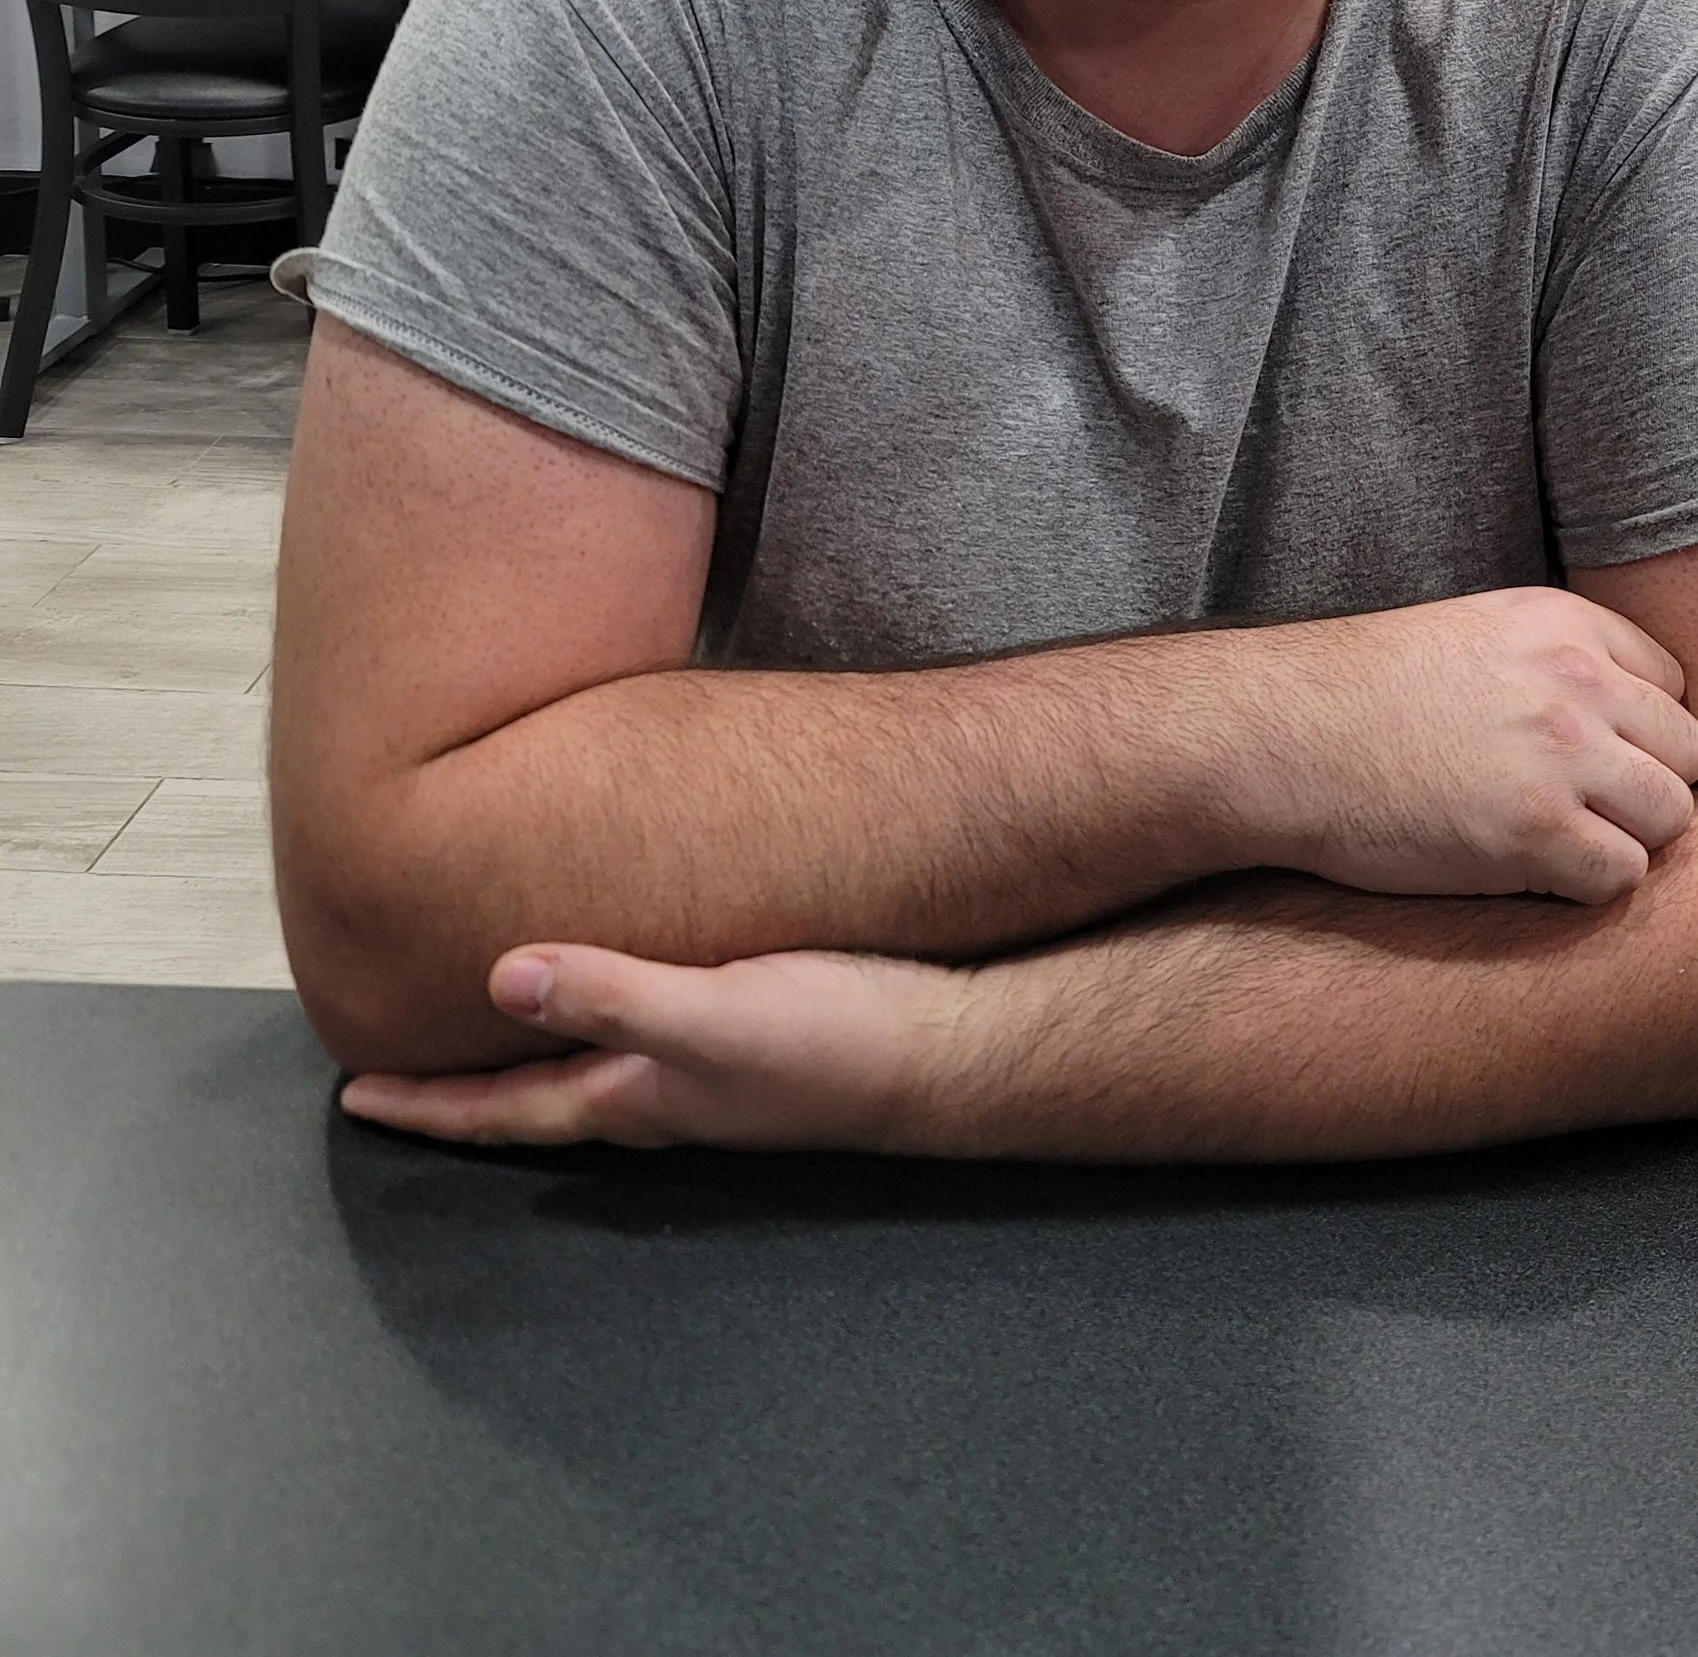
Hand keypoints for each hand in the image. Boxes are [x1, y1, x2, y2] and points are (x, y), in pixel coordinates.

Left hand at [334, 942, 966, 1150]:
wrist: (948, 1051)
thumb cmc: (837, 1041)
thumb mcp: (712, 1014)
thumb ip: (611, 994)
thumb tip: (504, 977)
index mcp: (635, 1097)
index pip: (503, 1112)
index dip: (427, 1105)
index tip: (356, 1100)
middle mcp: (659, 1096)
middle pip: (533, 1103)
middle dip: (461, 1091)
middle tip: (394, 1074)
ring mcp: (706, 1075)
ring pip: (586, 1074)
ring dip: (527, 1059)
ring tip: (485, 1027)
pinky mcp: (750, 1038)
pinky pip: (642, 1038)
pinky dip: (599, 1023)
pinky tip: (617, 988)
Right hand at [1243, 584, 1697, 907]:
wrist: (1282, 735)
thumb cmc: (1362, 695)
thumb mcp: (1474, 635)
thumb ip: (1555, 664)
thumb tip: (1625, 721)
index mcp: (1564, 624)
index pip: (1674, 685)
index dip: (1641, 734)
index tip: (1599, 762)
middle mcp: (1577, 681)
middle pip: (1687, 753)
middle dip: (1647, 789)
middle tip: (1586, 814)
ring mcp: (1562, 757)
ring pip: (1670, 819)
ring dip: (1626, 841)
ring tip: (1561, 847)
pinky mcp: (1536, 833)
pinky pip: (1622, 876)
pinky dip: (1587, 887)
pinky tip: (1532, 876)